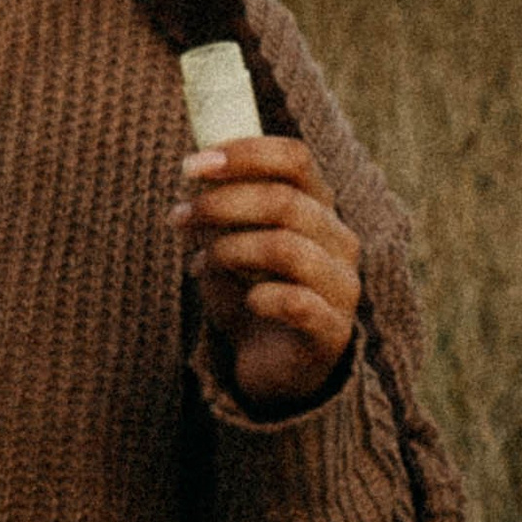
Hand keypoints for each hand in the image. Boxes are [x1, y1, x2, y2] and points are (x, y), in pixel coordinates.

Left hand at [172, 137, 361, 410]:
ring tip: (201, 263)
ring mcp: (341, 286)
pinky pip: (298, 303)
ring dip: (230, 250)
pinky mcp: (333, 331)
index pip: (296, 159)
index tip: (192, 165)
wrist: (272, 368)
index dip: (245, 153)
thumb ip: (217, 211)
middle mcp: (339, 240)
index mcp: (317, 208)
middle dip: (221, 204)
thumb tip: (194, 172)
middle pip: (285, 201)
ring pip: (287, 248)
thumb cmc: (250, 294)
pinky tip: (246, 302)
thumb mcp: (226, 245)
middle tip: (180, 216)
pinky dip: (261, 298)